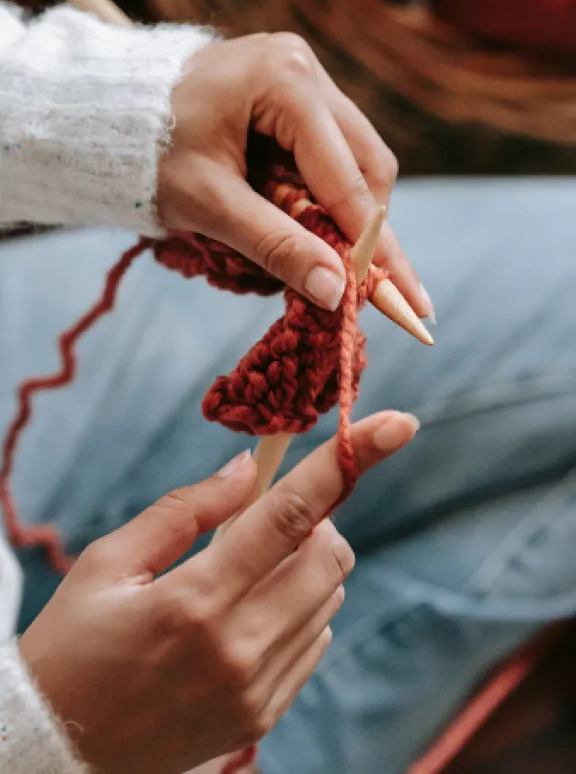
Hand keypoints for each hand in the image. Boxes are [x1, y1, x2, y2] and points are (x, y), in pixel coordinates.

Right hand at [19, 409, 417, 773]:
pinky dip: (301, 610)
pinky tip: (247, 615)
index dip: (348, 462)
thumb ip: (186, 509)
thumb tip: (250, 468)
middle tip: (267, 521)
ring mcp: (256, 690)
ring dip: (307, 565)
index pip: (291, 515)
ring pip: (330, 597)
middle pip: (331, 556)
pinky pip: (317, 642)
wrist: (58, 751)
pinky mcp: (262, 717)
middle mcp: (238, 649)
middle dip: (317, 520)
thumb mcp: (107, 563)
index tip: (399, 423)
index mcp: (195, 600)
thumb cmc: (72, 646)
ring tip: (245, 572)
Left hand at [158, 33, 432, 317]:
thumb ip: (275, 245)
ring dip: (346, 211)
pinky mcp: (293, 88)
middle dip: (367, 228)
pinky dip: (324, 191)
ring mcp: (301, 72)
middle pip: (367, 162)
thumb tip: (337, 293)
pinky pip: (330, 148)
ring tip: (329, 256)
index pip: (346, 178)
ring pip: (355, 156)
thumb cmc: (147, 153)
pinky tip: (308, 222)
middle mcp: (304, 66)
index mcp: (285, 81)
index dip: (375, 245)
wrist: (106, 112)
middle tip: (372, 288)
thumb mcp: (208, 204)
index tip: (407, 299)